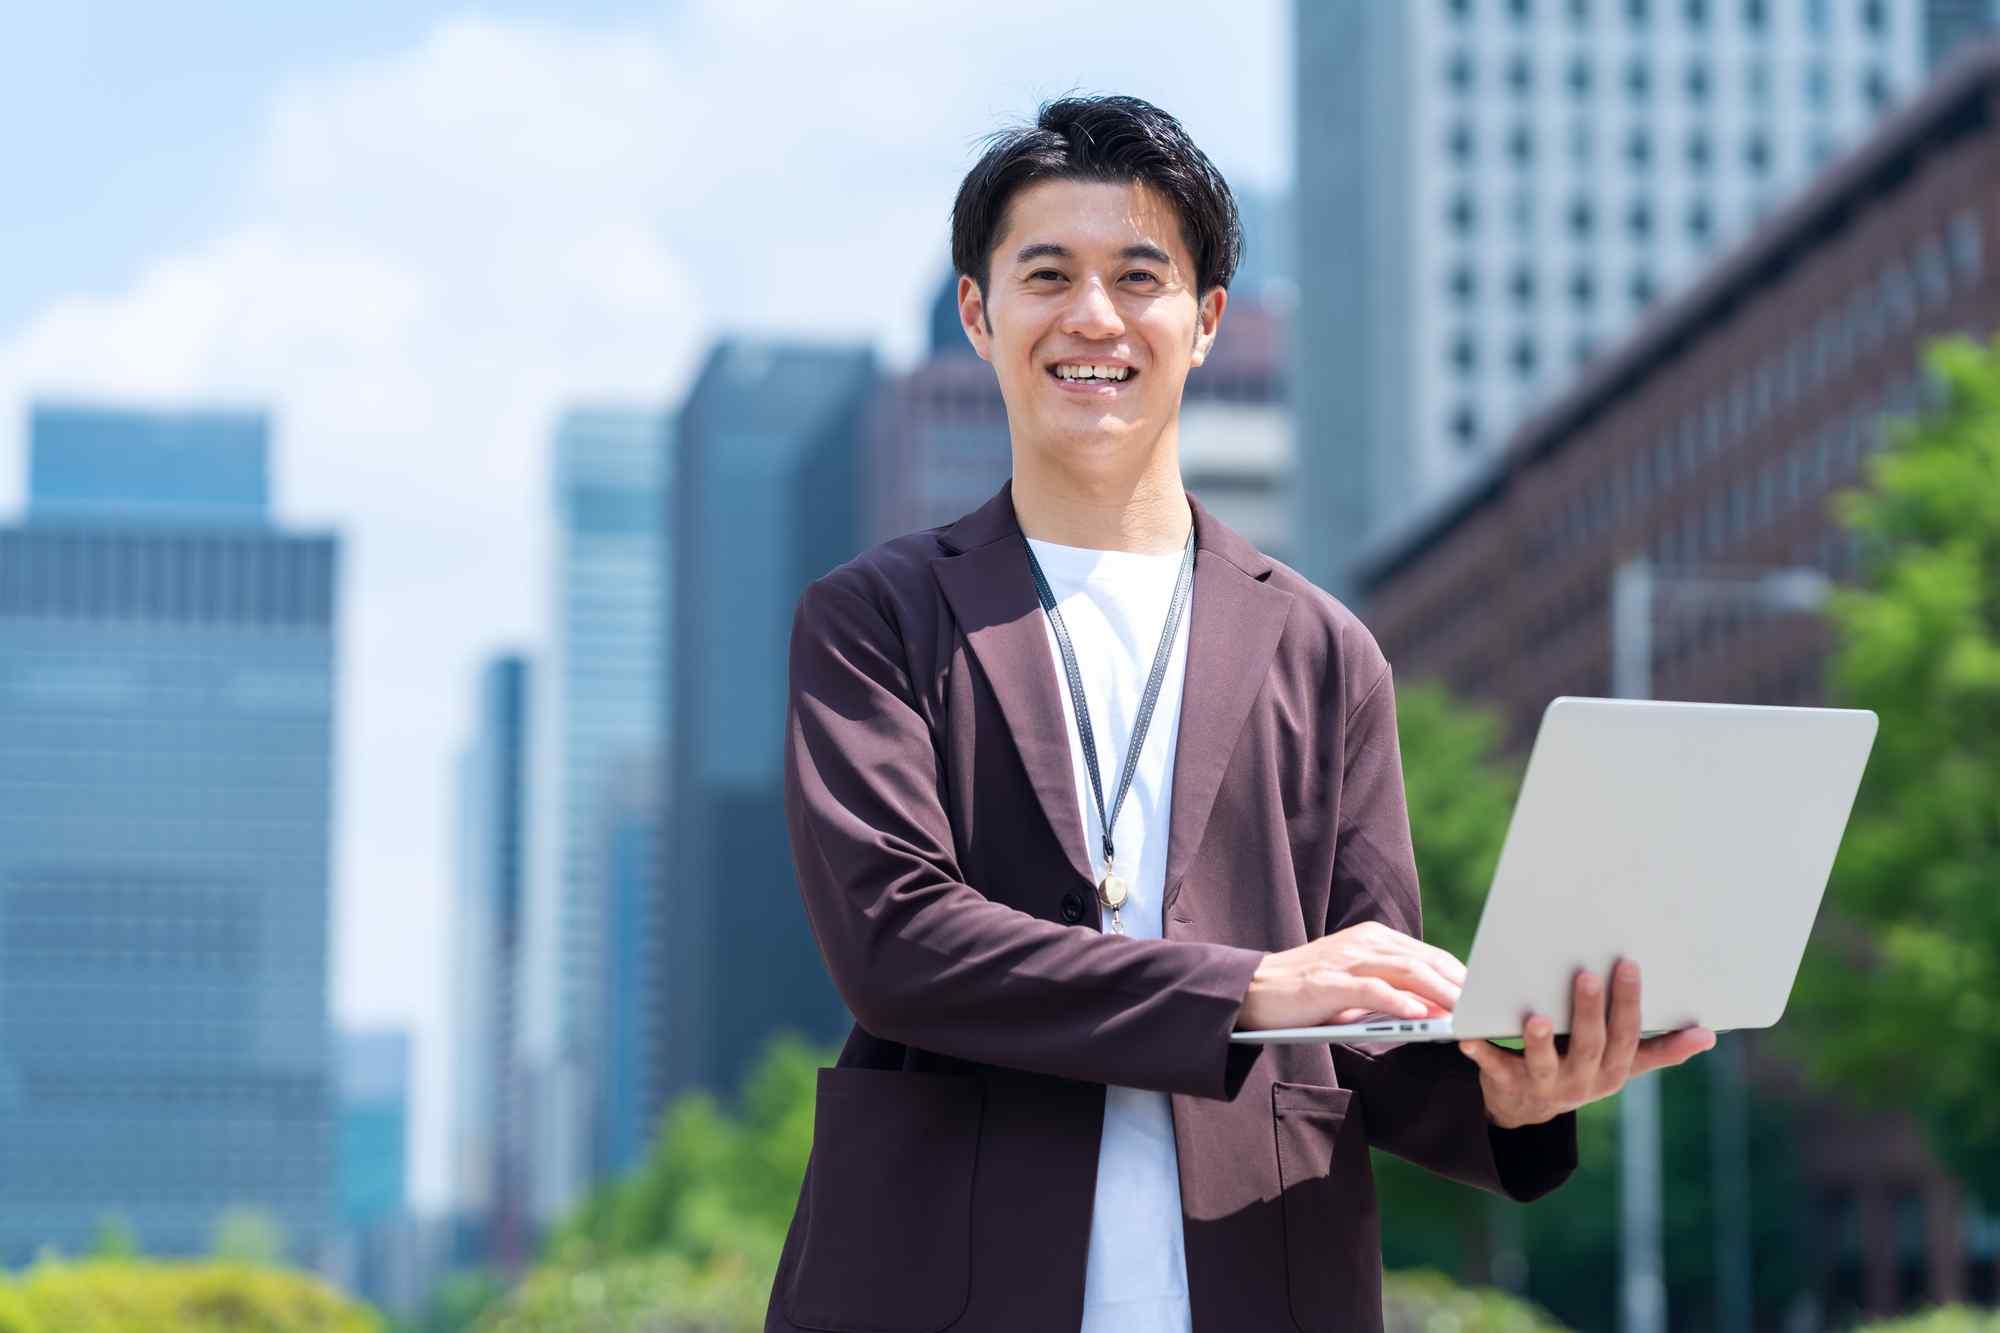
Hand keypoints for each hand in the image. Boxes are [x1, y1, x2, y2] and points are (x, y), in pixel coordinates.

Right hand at [1235, 920, 1464, 1030]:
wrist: (1253, 991)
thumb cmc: (1307, 995)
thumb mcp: (1354, 988)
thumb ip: (1389, 992)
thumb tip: (1432, 1011)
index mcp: (1373, 939)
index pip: (1428, 956)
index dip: (1459, 976)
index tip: (1486, 997)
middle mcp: (1363, 942)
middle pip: (1423, 961)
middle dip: (1458, 985)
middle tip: (1486, 1008)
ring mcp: (1345, 959)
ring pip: (1404, 971)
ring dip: (1438, 993)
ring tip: (1463, 1013)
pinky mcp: (1328, 981)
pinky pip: (1371, 989)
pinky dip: (1399, 1002)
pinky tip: (1420, 1016)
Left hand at [1457, 959, 1715, 1128]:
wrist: (1529, 1108)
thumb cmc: (1583, 1068)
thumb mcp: (1623, 1063)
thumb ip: (1662, 1049)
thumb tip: (1709, 1035)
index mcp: (1613, 1069)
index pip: (1626, 1035)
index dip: (1628, 1003)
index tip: (1628, 964)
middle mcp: (1582, 1080)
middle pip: (1588, 1045)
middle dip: (1589, 1011)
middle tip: (1587, 975)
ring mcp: (1544, 1084)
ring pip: (1544, 1063)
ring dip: (1540, 1041)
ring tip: (1537, 1017)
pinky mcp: (1506, 1083)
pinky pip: (1494, 1068)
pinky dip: (1482, 1053)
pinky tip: (1469, 1037)